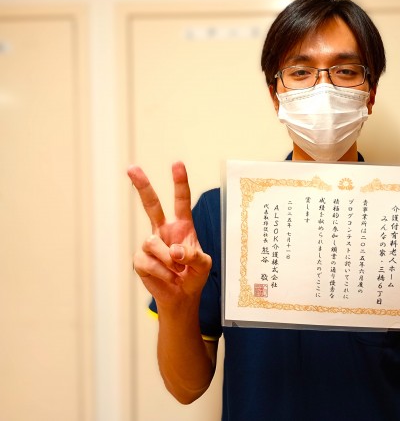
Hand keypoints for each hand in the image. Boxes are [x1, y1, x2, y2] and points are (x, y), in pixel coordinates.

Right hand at [127, 162, 211, 309]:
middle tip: (132, 168)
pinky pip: (148, 262)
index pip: (181, 201)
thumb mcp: (204, 266)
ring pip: (153, 243)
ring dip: (168, 260)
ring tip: (178, 272)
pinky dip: (161, 272)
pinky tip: (168, 278)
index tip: (177, 164)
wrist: (181, 297)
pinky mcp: (140, 260)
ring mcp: (150, 244)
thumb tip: (174, 251)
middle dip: (142, 185)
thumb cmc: (194, 276)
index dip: (180, 183)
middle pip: (151, 204)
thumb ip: (194, 256)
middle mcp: (164, 231)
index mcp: (183, 226)